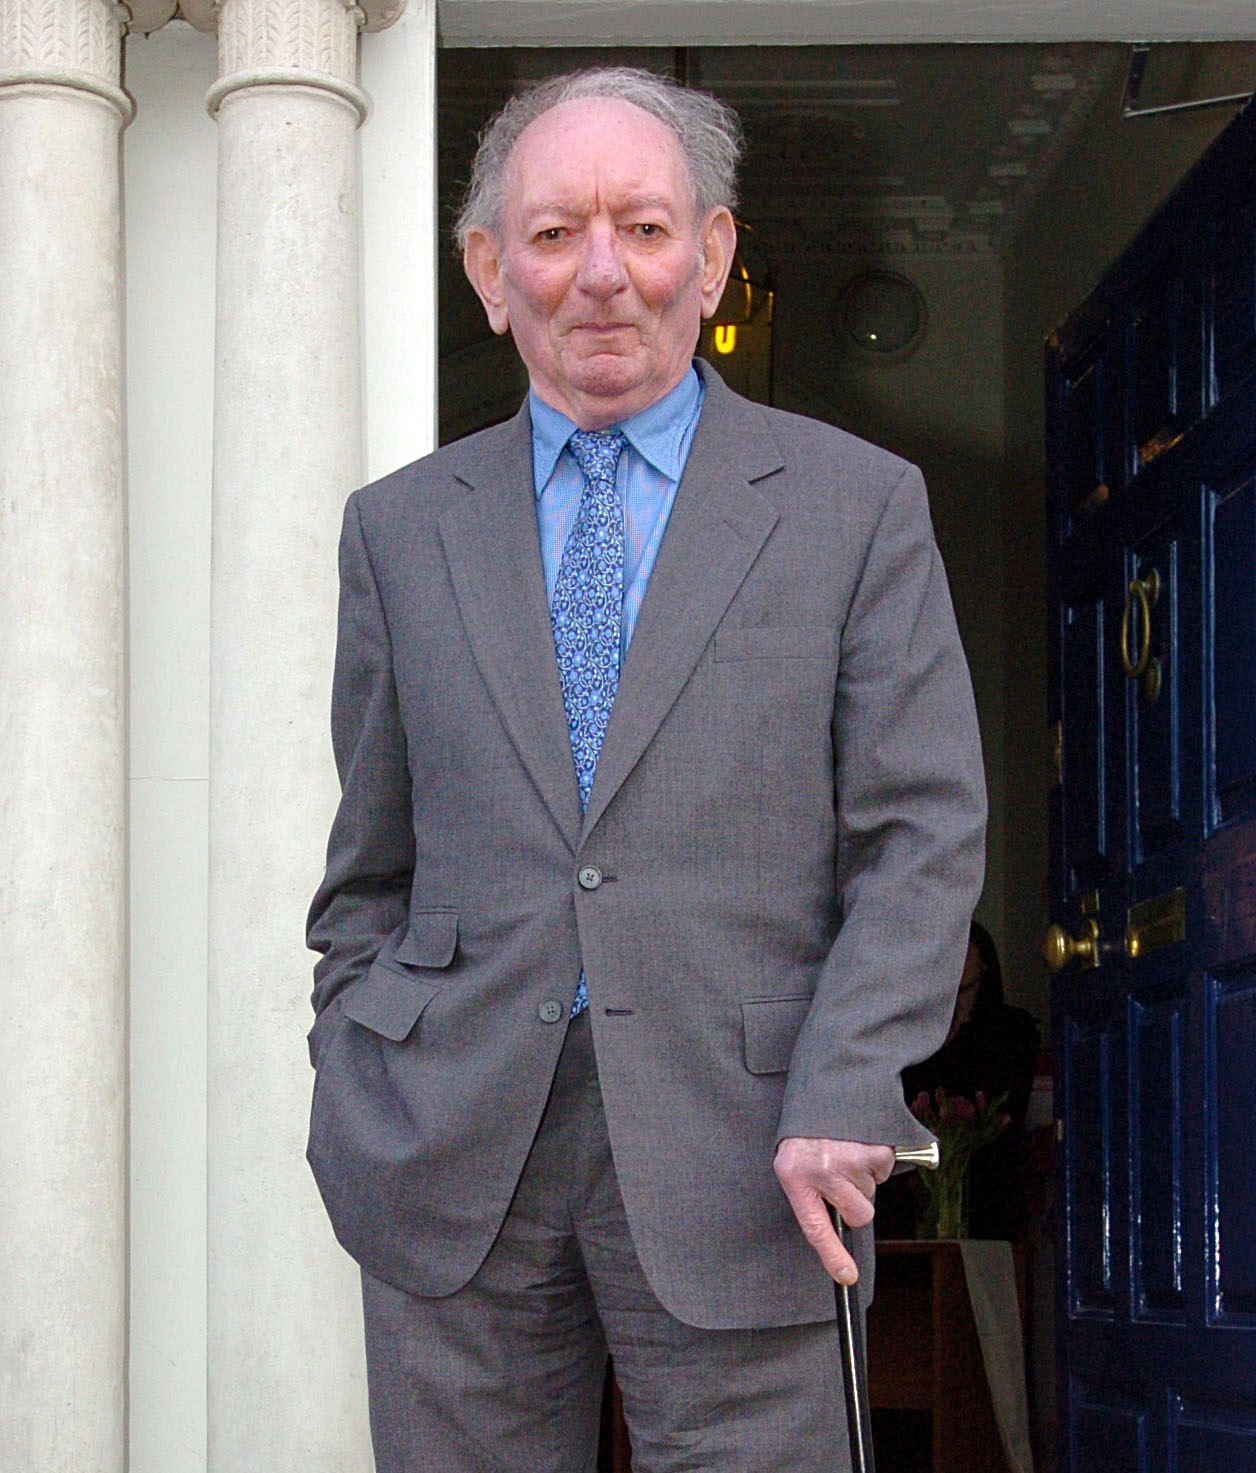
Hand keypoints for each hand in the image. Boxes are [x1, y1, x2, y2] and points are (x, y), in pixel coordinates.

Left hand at [773, 1136, 894, 1284]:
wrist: (825, 1087)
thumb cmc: (808, 1130)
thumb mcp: (795, 1161)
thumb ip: (812, 1195)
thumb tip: (839, 1231)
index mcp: (796, 1176)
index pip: (815, 1228)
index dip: (832, 1256)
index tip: (847, 1276)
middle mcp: (822, 1170)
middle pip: (859, 1213)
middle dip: (855, 1201)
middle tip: (840, 1174)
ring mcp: (849, 1160)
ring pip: (871, 1191)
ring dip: (863, 1174)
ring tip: (845, 1149)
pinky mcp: (873, 1148)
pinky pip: (883, 1169)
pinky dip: (876, 1159)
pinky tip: (858, 1141)